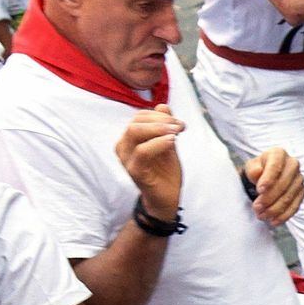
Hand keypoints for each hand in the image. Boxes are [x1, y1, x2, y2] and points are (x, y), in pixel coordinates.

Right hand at [116, 105, 183, 219]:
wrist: (167, 198)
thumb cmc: (165, 171)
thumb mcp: (167, 144)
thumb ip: (164, 126)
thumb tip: (162, 106)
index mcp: (129, 140)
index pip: (139, 117)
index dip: (159, 116)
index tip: (178, 122)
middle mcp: (124, 148)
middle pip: (136, 123)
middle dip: (160, 121)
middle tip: (179, 126)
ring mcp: (127, 160)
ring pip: (136, 133)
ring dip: (159, 129)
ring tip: (177, 132)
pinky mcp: (134, 172)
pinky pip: (143, 151)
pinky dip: (158, 143)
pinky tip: (172, 141)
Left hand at [242, 147, 303, 224]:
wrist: (264, 179)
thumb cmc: (257, 172)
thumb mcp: (250, 168)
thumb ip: (252, 169)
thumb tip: (257, 172)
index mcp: (278, 154)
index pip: (275, 166)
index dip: (268, 179)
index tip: (259, 190)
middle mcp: (293, 164)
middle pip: (283, 183)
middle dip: (269, 198)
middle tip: (256, 208)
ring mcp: (299, 179)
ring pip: (289, 197)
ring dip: (274, 209)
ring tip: (261, 216)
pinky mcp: (302, 192)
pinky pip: (295, 206)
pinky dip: (284, 215)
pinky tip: (273, 221)